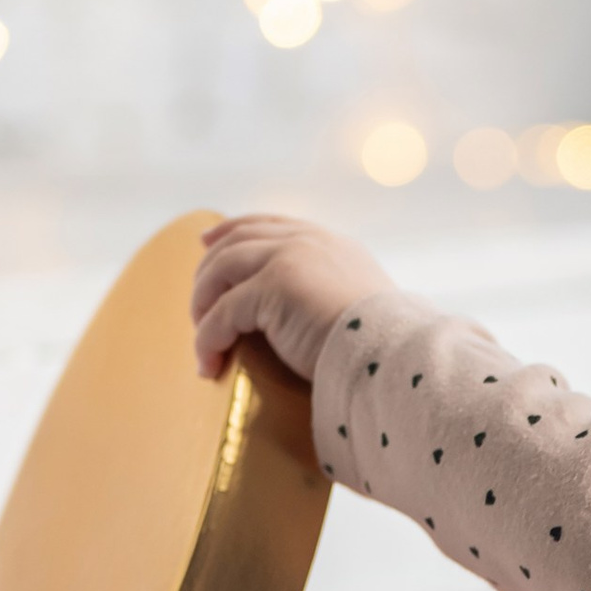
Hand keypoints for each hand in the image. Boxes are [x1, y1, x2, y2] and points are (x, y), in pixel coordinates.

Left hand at [190, 213, 388, 385]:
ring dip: (203, 306)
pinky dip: (207, 339)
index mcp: (330, 244)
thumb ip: (333, 299)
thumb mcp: (361, 310)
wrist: (394, 358)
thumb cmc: (385, 350)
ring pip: (221, 270)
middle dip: (207, 269)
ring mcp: (289, 259)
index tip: (207, 242)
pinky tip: (208, 365)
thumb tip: (314, 325)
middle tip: (196, 306)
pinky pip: (222, 312)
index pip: (270, 224)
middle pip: (237, 240)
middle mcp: (307, 242)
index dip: (233, 229)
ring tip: (202, 342)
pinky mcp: (272, 287)